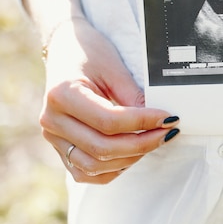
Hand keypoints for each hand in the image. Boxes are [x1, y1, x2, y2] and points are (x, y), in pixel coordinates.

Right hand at [40, 17, 179, 183]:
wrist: (66, 51)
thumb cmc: (91, 55)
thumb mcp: (114, 69)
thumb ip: (134, 97)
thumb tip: (160, 121)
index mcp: (62, 94)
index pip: (109, 121)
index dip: (143, 122)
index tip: (169, 118)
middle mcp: (52, 120)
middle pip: (102, 148)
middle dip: (142, 144)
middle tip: (168, 133)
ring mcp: (53, 138)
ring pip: (95, 165)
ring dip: (130, 158)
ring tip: (153, 141)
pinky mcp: (60, 149)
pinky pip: (86, 172)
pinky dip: (113, 169)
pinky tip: (133, 154)